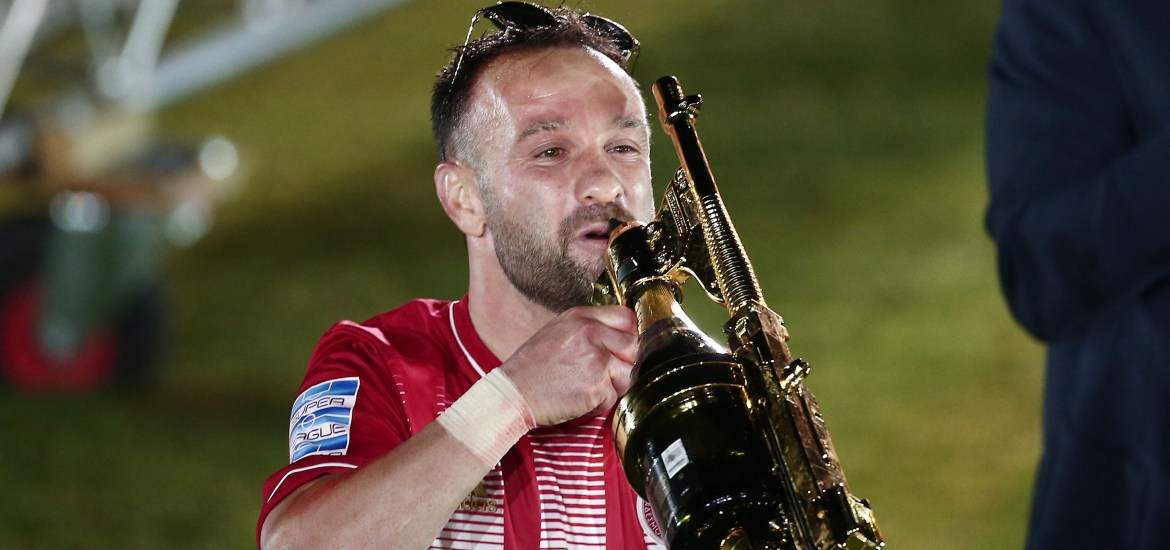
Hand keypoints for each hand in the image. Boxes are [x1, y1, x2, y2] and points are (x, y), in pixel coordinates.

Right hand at [500, 305, 636, 425]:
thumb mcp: (556, 333)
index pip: (626, 318)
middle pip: (634, 345)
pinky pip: (612, 396)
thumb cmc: (531, 368)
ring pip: (628, 373)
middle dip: (625, 363)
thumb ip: (588, 330)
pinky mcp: (596, 385)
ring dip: (613, 386)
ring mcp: (595, 359)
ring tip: (587, 388)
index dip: (629, 335)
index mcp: (580, 317)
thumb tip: (620, 338)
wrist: (512, 393)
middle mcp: (590, 333)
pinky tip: (579, 400)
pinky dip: (599, 404)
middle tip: (605, 375)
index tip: (624, 349)